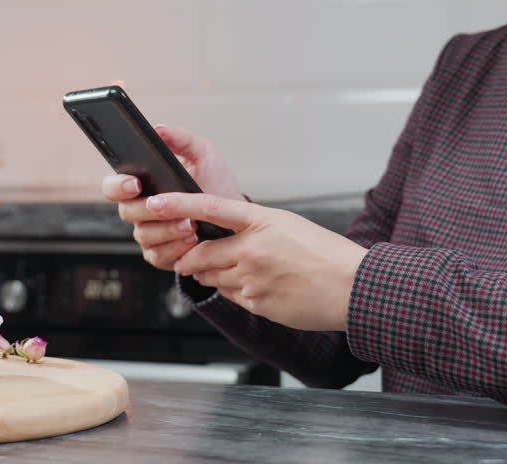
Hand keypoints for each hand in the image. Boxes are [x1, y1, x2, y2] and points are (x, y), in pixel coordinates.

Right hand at [101, 125, 241, 271]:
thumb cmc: (214, 184)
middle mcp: (140, 210)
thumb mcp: (203, 154)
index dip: (119, 185)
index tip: (135, 183)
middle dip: (149, 210)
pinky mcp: (161, 255)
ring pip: (144, 235)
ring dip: (167, 230)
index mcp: (141, 185)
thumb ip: (181, 139)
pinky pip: (158, 256)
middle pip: (127, 212)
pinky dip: (175, 249)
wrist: (235, 216)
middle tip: (172, 207)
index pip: (114, 185)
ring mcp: (149, 234)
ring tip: (191, 225)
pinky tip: (191, 242)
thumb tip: (159, 129)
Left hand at [148, 192, 367, 330]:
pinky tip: (259, 287)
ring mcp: (251, 278)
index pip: (210, 208)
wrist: (351, 286)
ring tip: (242, 271)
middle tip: (192, 257)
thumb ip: (252, 228)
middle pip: (201, 254)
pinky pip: (230, 296)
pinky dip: (234, 292)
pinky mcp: (255, 303)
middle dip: (192, 258)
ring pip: (212, 278)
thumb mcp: (287, 225)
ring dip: (214, 275)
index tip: (155, 203)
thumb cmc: (324, 253)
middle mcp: (251, 249)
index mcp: (261, 221)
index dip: (178, 204)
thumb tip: (224, 238)